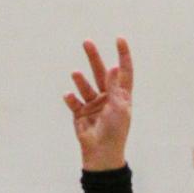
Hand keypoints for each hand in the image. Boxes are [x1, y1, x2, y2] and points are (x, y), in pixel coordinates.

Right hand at [64, 38, 133, 171]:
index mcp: (121, 95)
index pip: (124, 72)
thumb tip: (114, 66)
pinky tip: (69, 96)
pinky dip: (71, 98)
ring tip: (76, 74)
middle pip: (101, 72)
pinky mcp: (80, 113)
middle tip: (87, 43)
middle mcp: (107, 97)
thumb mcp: (118, 107)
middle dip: (94, 58)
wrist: (101, 152)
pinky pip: (74, 101)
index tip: (119, 39)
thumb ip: (114, 87)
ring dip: (80, 80)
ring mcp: (93, 104)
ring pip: (85, 85)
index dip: (123, 55)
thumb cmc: (115, 131)